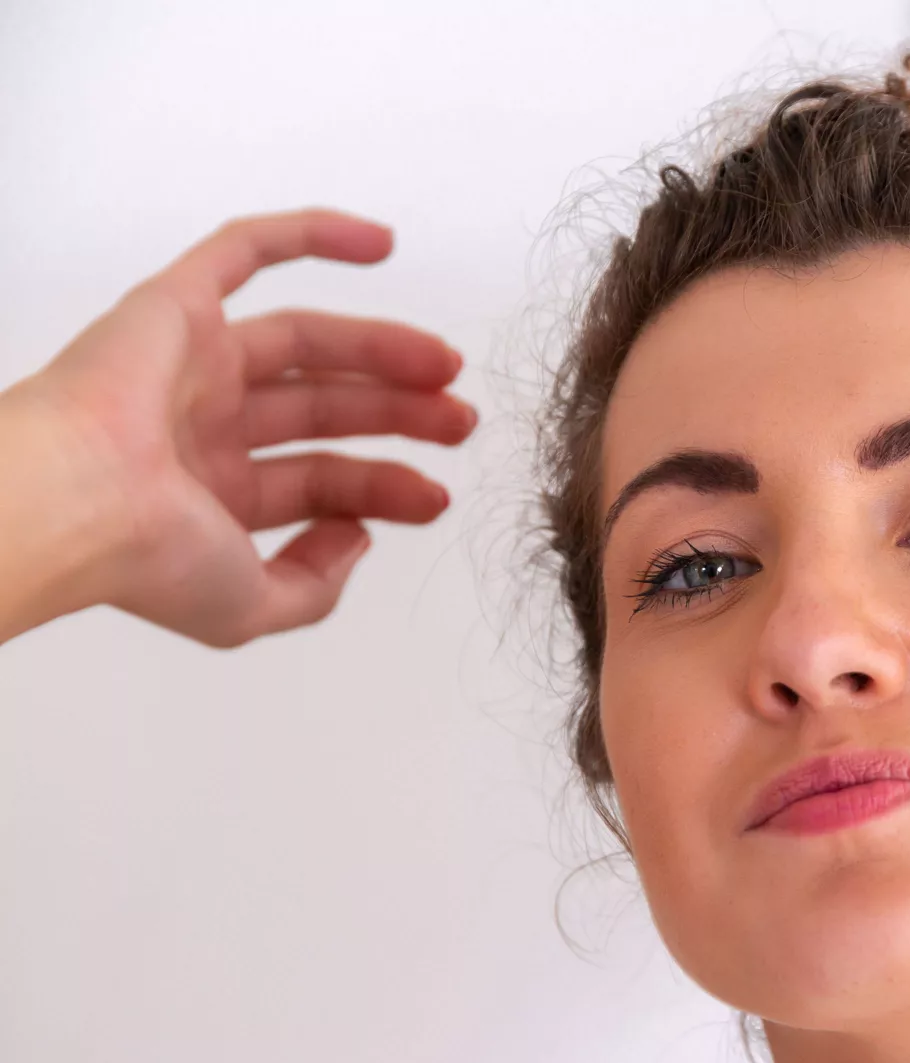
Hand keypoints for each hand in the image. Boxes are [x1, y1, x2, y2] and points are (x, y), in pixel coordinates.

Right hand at [9, 208, 473, 647]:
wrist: (76, 503)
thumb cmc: (146, 558)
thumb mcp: (250, 606)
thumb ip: (312, 587)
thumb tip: (355, 536)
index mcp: (212, 494)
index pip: (322, 481)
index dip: (386, 489)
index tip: (437, 499)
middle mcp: (202, 426)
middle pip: (326, 409)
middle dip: (400, 415)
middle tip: (462, 421)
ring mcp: (189, 364)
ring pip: (307, 341)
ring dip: (384, 348)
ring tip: (448, 367)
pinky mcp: (172, 307)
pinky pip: (243, 251)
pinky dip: (311, 236)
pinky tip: (383, 243)